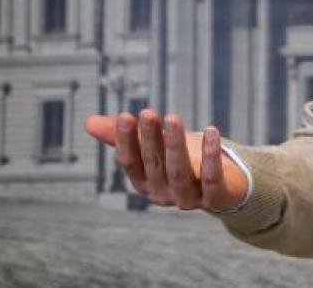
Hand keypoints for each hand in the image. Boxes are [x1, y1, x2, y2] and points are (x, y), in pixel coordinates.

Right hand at [84, 109, 248, 211]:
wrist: (225, 185)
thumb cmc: (184, 160)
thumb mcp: (155, 146)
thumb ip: (125, 136)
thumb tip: (88, 121)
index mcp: (145, 182)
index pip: (130, 162)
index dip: (126, 141)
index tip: (125, 116)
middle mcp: (163, 194)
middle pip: (154, 164)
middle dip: (150, 138)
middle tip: (148, 113)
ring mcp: (189, 198)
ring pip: (179, 171)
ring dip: (175, 144)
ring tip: (173, 118)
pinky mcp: (216, 197)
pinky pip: (211, 178)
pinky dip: (211, 156)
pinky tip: (212, 130)